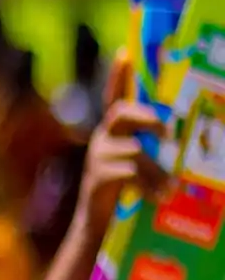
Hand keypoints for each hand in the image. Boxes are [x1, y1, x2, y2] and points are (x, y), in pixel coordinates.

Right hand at [73, 57, 165, 235]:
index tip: (124, 52)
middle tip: (168, 132)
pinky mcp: (98, 178)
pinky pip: (130, 173)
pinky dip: (150, 186)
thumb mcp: (138, 166)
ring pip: (134, 150)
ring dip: (158, 171)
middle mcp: (102, 139)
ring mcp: (98, 157)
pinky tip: (158, 198)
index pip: (114, 98)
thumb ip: (151, 151)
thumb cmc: (126, 193)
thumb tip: (182, 143)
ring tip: (171, 189)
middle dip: (147, 118)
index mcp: (113, 133)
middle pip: (120, 113)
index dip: (118, 76)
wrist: (98, 227)